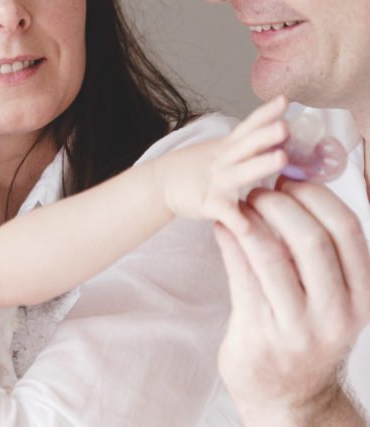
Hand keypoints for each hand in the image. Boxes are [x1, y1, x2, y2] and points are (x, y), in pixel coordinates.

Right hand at [164, 96, 288, 232]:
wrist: (160, 184)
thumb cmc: (196, 168)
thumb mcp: (219, 150)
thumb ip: (247, 145)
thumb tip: (282, 138)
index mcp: (228, 147)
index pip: (249, 125)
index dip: (266, 113)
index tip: (285, 100)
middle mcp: (224, 160)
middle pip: (248, 144)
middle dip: (267, 134)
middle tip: (285, 126)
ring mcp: (217, 181)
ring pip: (242, 172)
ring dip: (261, 164)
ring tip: (281, 158)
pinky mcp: (208, 204)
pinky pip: (224, 212)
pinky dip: (235, 219)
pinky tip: (246, 227)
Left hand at [215, 181, 369, 425]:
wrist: (289, 396)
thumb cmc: (306, 331)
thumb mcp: (333, 298)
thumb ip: (321, 255)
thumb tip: (294, 187)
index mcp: (361, 295)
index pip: (347, 231)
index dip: (316, 197)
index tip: (291, 181)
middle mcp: (335, 312)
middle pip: (311, 240)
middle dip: (280, 204)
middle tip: (258, 190)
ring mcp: (297, 326)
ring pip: (271, 256)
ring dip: (249, 221)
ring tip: (237, 205)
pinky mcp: (258, 333)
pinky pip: (240, 275)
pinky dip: (229, 242)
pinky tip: (221, 226)